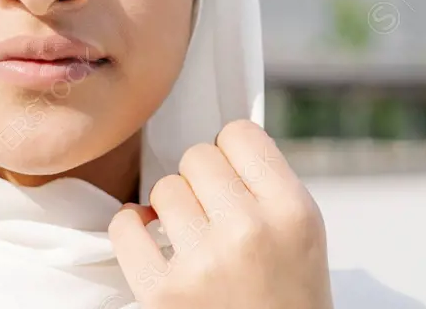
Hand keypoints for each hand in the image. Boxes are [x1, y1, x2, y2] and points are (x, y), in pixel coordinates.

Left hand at [108, 119, 332, 308]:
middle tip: (213, 212)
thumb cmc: (288, 300)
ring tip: (193, 236)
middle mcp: (248, 231)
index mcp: (292, 211)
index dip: (231, 151)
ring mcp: (202, 263)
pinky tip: (148, 237)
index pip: (239, 134)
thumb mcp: (301, 234)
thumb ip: (266, 185)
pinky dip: (131, 227)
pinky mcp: (162, 293)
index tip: (231, 171)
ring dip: (173, 208)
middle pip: (197, 157)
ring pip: (163, 188)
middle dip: (202, 181)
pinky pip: (124, 227)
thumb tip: (219, 141)